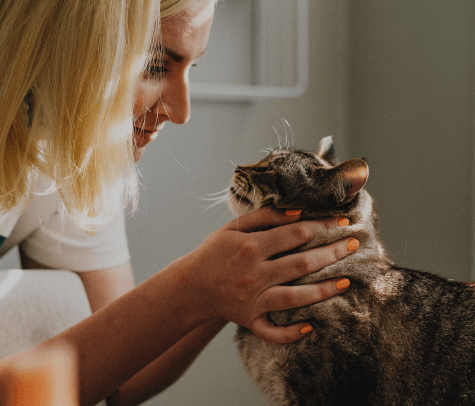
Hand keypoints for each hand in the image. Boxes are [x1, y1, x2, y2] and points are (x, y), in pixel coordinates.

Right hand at [185, 206, 356, 343]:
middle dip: (332, 252)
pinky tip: (310, 327)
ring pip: (295, 298)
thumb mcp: (233, 228)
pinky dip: (290, 333)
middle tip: (355, 244)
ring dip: (323, 290)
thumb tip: (297, 212)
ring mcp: (253, 300)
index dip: (322, 225)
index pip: (295, 233)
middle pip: (301, 263)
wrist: (191, 286)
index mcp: (251, 247)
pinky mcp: (250, 320)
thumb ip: (264, 217)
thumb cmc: (214, 252)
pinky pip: (272, 332)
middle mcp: (254, 274)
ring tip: (346, 282)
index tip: (342, 220)